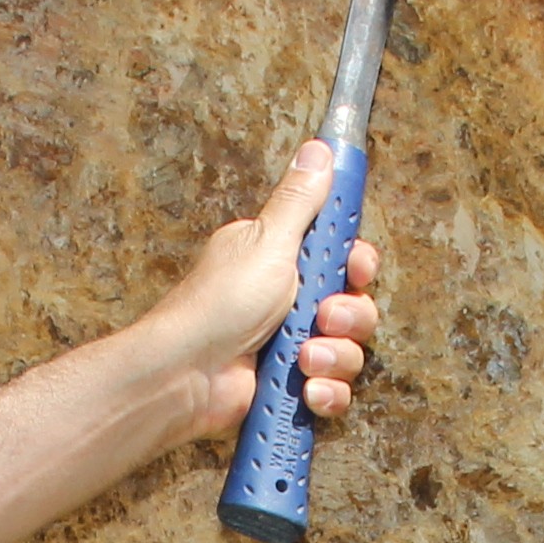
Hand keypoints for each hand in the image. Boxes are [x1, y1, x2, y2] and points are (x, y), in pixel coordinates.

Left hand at [141, 139, 381, 443]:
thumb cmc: (218, 304)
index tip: (355, 267)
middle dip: (348, 316)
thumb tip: (319, 150)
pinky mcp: (291, 386)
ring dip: (334, 356)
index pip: (342, 255)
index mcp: (281, 259)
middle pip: (355, 304)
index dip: (357, 263)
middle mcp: (288, 301)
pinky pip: (334, 390)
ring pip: (349, 350)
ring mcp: (290, 345)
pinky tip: (306, 389)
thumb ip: (301, 200)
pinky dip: (325, 392)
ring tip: (302, 359)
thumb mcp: (267, 242)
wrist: (186, 374)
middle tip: (322, 316)